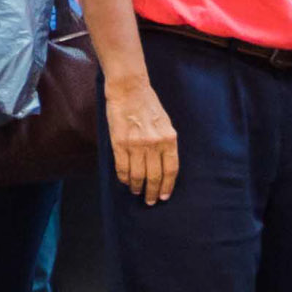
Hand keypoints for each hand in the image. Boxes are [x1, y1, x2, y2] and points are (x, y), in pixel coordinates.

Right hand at [106, 73, 179, 206]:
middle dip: (152, 192)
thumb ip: (166, 143)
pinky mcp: (119, 143)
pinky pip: (122, 167)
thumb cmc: (148, 105)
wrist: (129, 90)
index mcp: (169, 138)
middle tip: (150, 201)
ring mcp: (136, 144)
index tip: (164, 196)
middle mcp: (154, 144)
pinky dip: (124, 178)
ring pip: (138, 175)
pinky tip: (126, 182)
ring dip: (137, 187)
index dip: (167, 185)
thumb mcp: (165, 123)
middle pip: (154, 176)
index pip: (171, 169)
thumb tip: (164, 165)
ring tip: (137, 192)